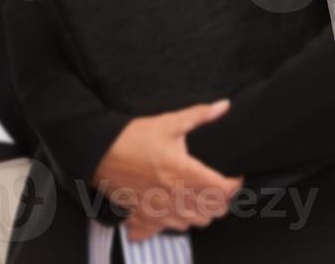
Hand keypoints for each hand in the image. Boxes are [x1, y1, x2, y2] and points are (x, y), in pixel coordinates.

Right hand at [94, 99, 243, 239]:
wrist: (99, 153)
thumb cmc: (133, 137)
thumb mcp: (168, 122)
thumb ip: (199, 115)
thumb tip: (224, 106)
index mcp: (183, 171)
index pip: (221, 189)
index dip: (234, 185)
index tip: (235, 177)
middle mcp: (173, 194)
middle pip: (212, 210)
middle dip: (223, 200)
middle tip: (222, 187)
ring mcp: (159, 208)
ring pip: (195, 222)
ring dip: (205, 212)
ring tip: (204, 198)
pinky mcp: (145, 215)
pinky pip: (172, 228)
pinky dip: (182, 222)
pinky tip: (181, 209)